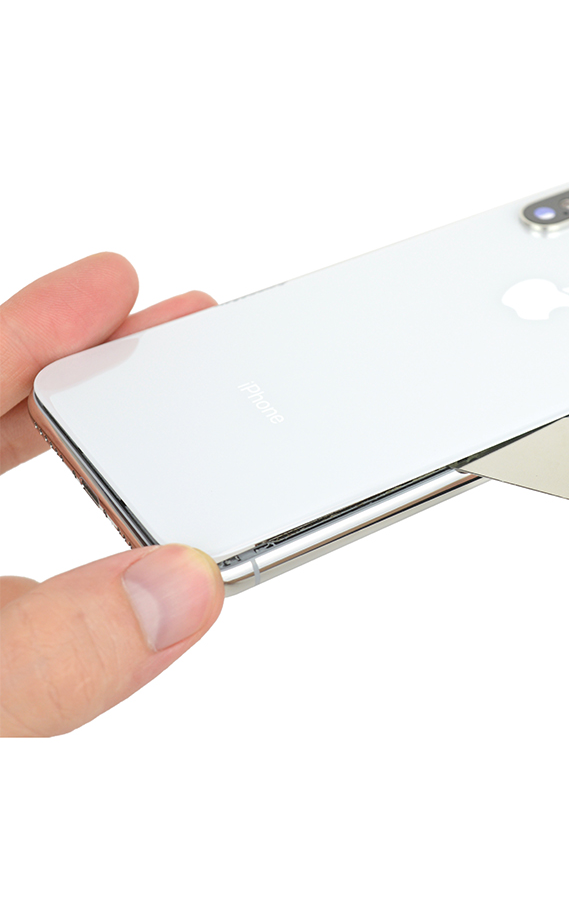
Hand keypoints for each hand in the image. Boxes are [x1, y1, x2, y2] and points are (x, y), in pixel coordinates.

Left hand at [1, 253, 224, 735]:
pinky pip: (11, 573)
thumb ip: (53, 650)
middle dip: (88, 370)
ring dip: (82, 457)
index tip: (115, 279)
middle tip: (171, 339)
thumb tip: (188, 588)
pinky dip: (65, 558)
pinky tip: (112, 567)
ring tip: (161, 435)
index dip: (44, 319)